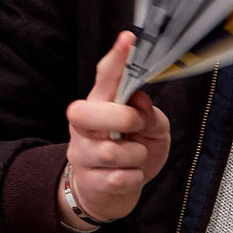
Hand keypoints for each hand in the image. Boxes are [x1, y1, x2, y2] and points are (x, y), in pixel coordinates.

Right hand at [61, 32, 171, 228]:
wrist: (109, 193)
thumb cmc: (131, 152)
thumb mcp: (151, 129)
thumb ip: (148, 113)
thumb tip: (139, 101)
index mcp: (99, 105)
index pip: (104, 77)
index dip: (116, 58)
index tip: (129, 39)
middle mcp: (83, 127)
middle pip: (87, 113)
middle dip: (120, 118)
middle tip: (136, 125)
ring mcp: (81, 153)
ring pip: (111, 152)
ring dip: (136, 155)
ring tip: (135, 156)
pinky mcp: (88, 181)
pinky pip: (119, 178)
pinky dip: (134, 178)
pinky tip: (129, 175)